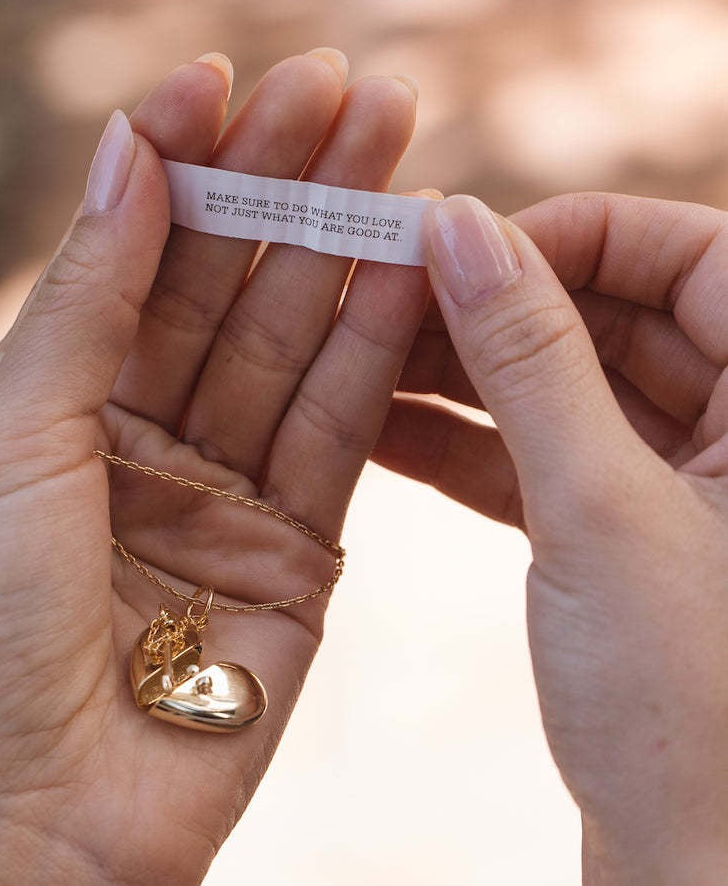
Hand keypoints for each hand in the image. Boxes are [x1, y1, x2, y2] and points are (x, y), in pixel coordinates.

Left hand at [0, 52, 425, 883]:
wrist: (48, 821)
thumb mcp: (13, 441)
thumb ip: (85, 300)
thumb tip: (126, 155)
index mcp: (63, 401)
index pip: (137, 252)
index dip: (181, 160)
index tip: (224, 76)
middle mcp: (151, 432)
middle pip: (229, 285)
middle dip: (284, 183)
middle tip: (347, 91)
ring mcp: (230, 484)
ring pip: (296, 344)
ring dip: (343, 250)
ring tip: (392, 154)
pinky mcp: (300, 544)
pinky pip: (341, 429)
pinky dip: (375, 348)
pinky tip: (404, 270)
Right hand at [372, 193, 727, 881]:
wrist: (688, 869)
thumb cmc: (692, 710)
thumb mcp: (597, 506)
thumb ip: (528, 358)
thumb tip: (459, 231)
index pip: (692, 252)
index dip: (571, 237)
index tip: (457, 249)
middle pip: (612, 318)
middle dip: (492, 309)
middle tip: (380, 298)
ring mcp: (682, 485)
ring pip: (566, 390)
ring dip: (464, 376)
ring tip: (360, 359)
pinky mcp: (622, 536)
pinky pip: (541, 460)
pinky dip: (466, 445)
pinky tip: (380, 429)